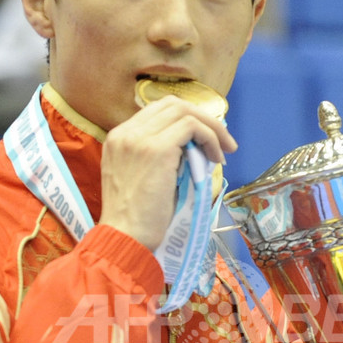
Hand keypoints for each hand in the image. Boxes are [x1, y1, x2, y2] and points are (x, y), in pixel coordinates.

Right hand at [99, 96, 235, 249]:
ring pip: (185, 112)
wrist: (124, 237)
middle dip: (203, 120)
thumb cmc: (136, 219)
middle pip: (173, 105)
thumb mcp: (142, 178)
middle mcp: (126, 132)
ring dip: (211, 129)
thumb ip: (159, 158)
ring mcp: (140, 138)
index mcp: (119, 137)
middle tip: (223, 143)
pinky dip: (210, 139)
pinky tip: (216, 159)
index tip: (205, 141)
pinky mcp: (157, 149)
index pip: (158, 111)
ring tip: (223, 152)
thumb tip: (193, 149)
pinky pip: (192, 128)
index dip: (187, 120)